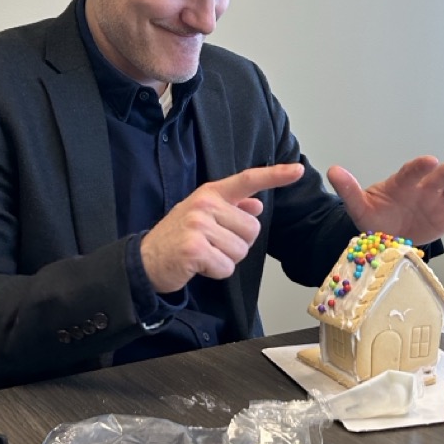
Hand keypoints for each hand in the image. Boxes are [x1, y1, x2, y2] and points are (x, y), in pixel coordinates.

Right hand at [140, 163, 303, 293]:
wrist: (145, 260)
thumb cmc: (177, 238)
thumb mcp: (203, 216)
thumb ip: (231, 208)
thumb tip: (257, 206)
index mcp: (211, 193)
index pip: (248, 180)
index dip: (275, 175)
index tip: (298, 170)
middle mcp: (205, 204)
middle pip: (252, 229)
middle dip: (238, 244)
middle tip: (213, 245)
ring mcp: (198, 225)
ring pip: (241, 251)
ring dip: (226, 260)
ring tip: (204, 255)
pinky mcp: (195, 248)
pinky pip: (226, 266)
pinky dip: (216, 272)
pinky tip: (199, 266)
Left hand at [327, 154, 443, 244]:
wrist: (385, 235)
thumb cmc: (375, 217)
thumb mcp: (359, 206)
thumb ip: (349, 190)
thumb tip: (332, 170)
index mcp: (402, 183)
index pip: (411, 172)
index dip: (420, 167)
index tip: (429, 161)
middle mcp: (424, 187)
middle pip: (442, 175)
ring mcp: (438, 201)